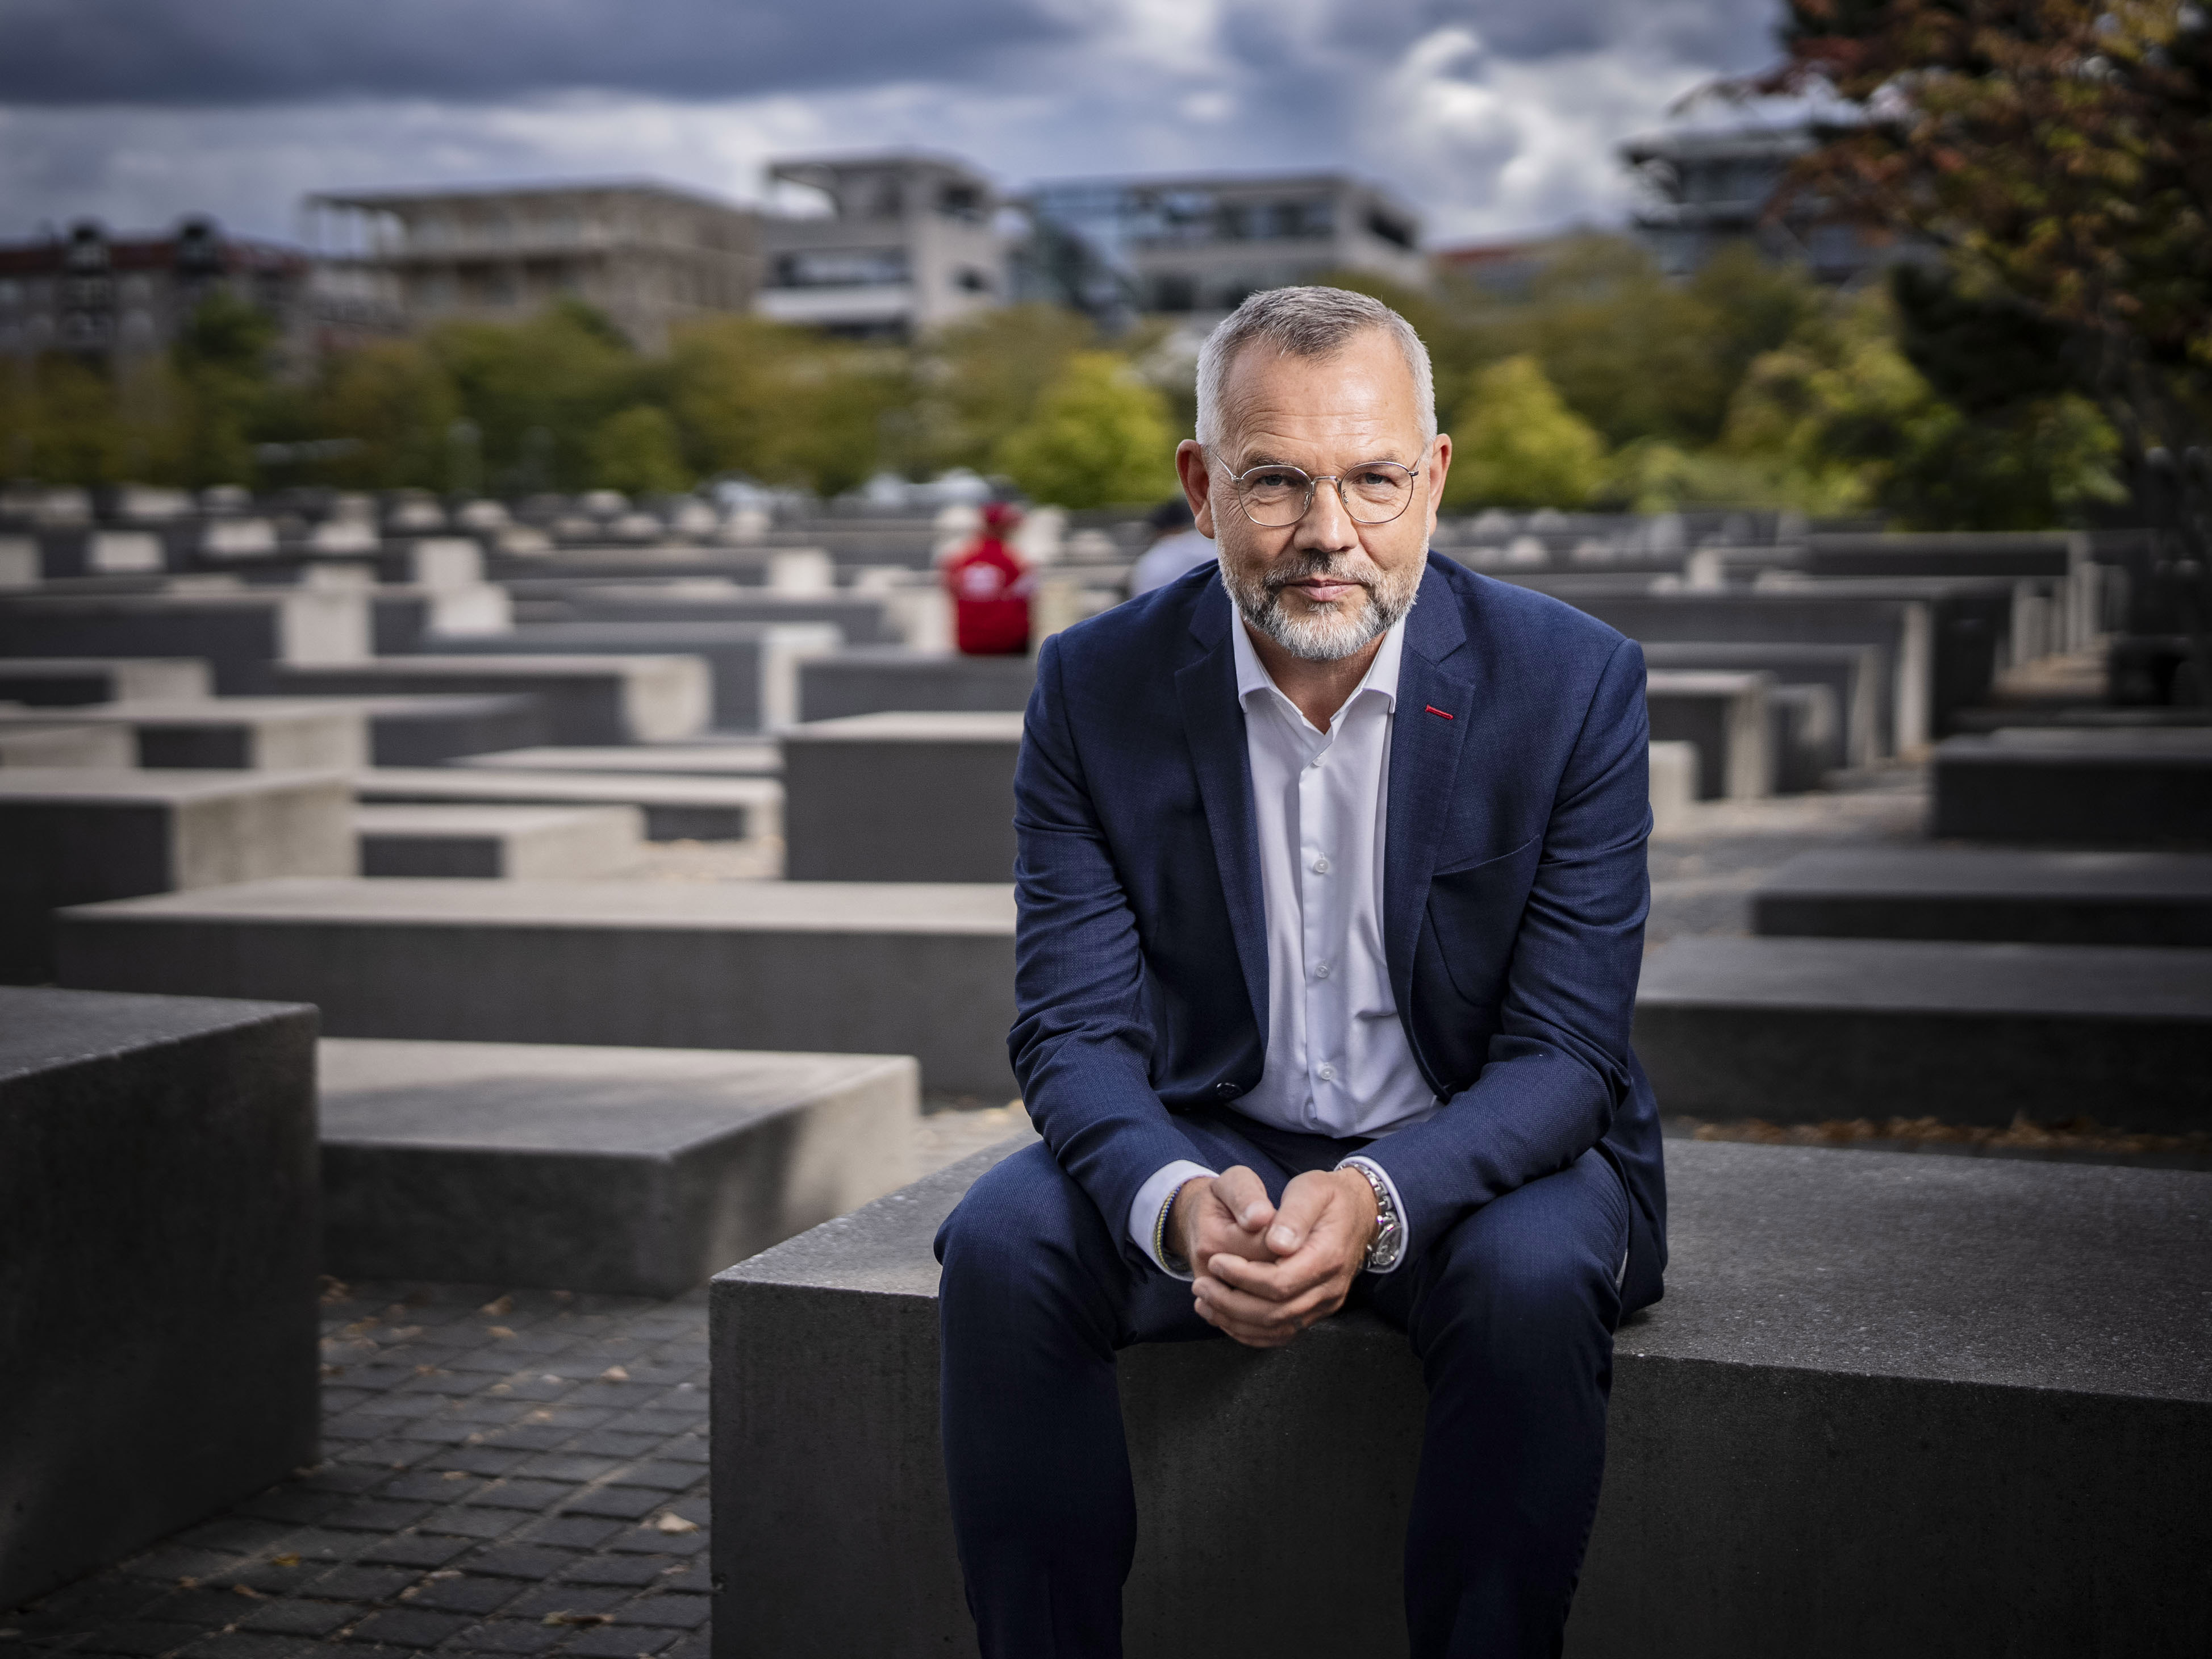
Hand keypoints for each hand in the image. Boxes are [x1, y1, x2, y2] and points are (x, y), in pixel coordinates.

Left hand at [1184, 1167, 1377, 1349]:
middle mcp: (1329, 1288)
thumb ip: (1294, 1214)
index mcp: (1328, 1257)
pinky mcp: (1316, 1311)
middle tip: (1201, 1285)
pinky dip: (1251, 1332)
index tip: (1215, 1262)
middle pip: (1275, 1312)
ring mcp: (1325, 1304)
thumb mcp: (1311, 1190)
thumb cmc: (1328, 1196)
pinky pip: (1283, 1334)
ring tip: (1204, 1303)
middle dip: (1231, 1302)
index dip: (1243, 1276)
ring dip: (1236, 1321)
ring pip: (1277, 1329)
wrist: (1357, 1211)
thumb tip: (1277, 1244)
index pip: (1279, 1282)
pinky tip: (1225, 1318)